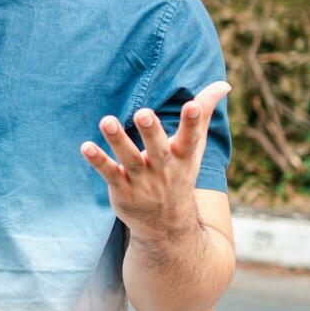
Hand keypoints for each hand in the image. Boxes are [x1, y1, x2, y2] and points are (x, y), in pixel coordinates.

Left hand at [80, 81, 230, 238]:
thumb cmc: (179, 175)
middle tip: (144, 113)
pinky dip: (98, 161)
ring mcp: (142, 181)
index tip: (193, 104)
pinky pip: (109, 173)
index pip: (191, 137)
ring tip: (106, 120)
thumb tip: (223, 84)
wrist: (167, 226)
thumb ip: (204, 115)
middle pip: (158, 149)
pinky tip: (86, 146)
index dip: (193, 122)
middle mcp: (164, 169)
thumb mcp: (195, 148)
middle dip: (152, 131)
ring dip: (118, 140)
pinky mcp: (122, 190)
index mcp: (184, 156)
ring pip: (130, 159)